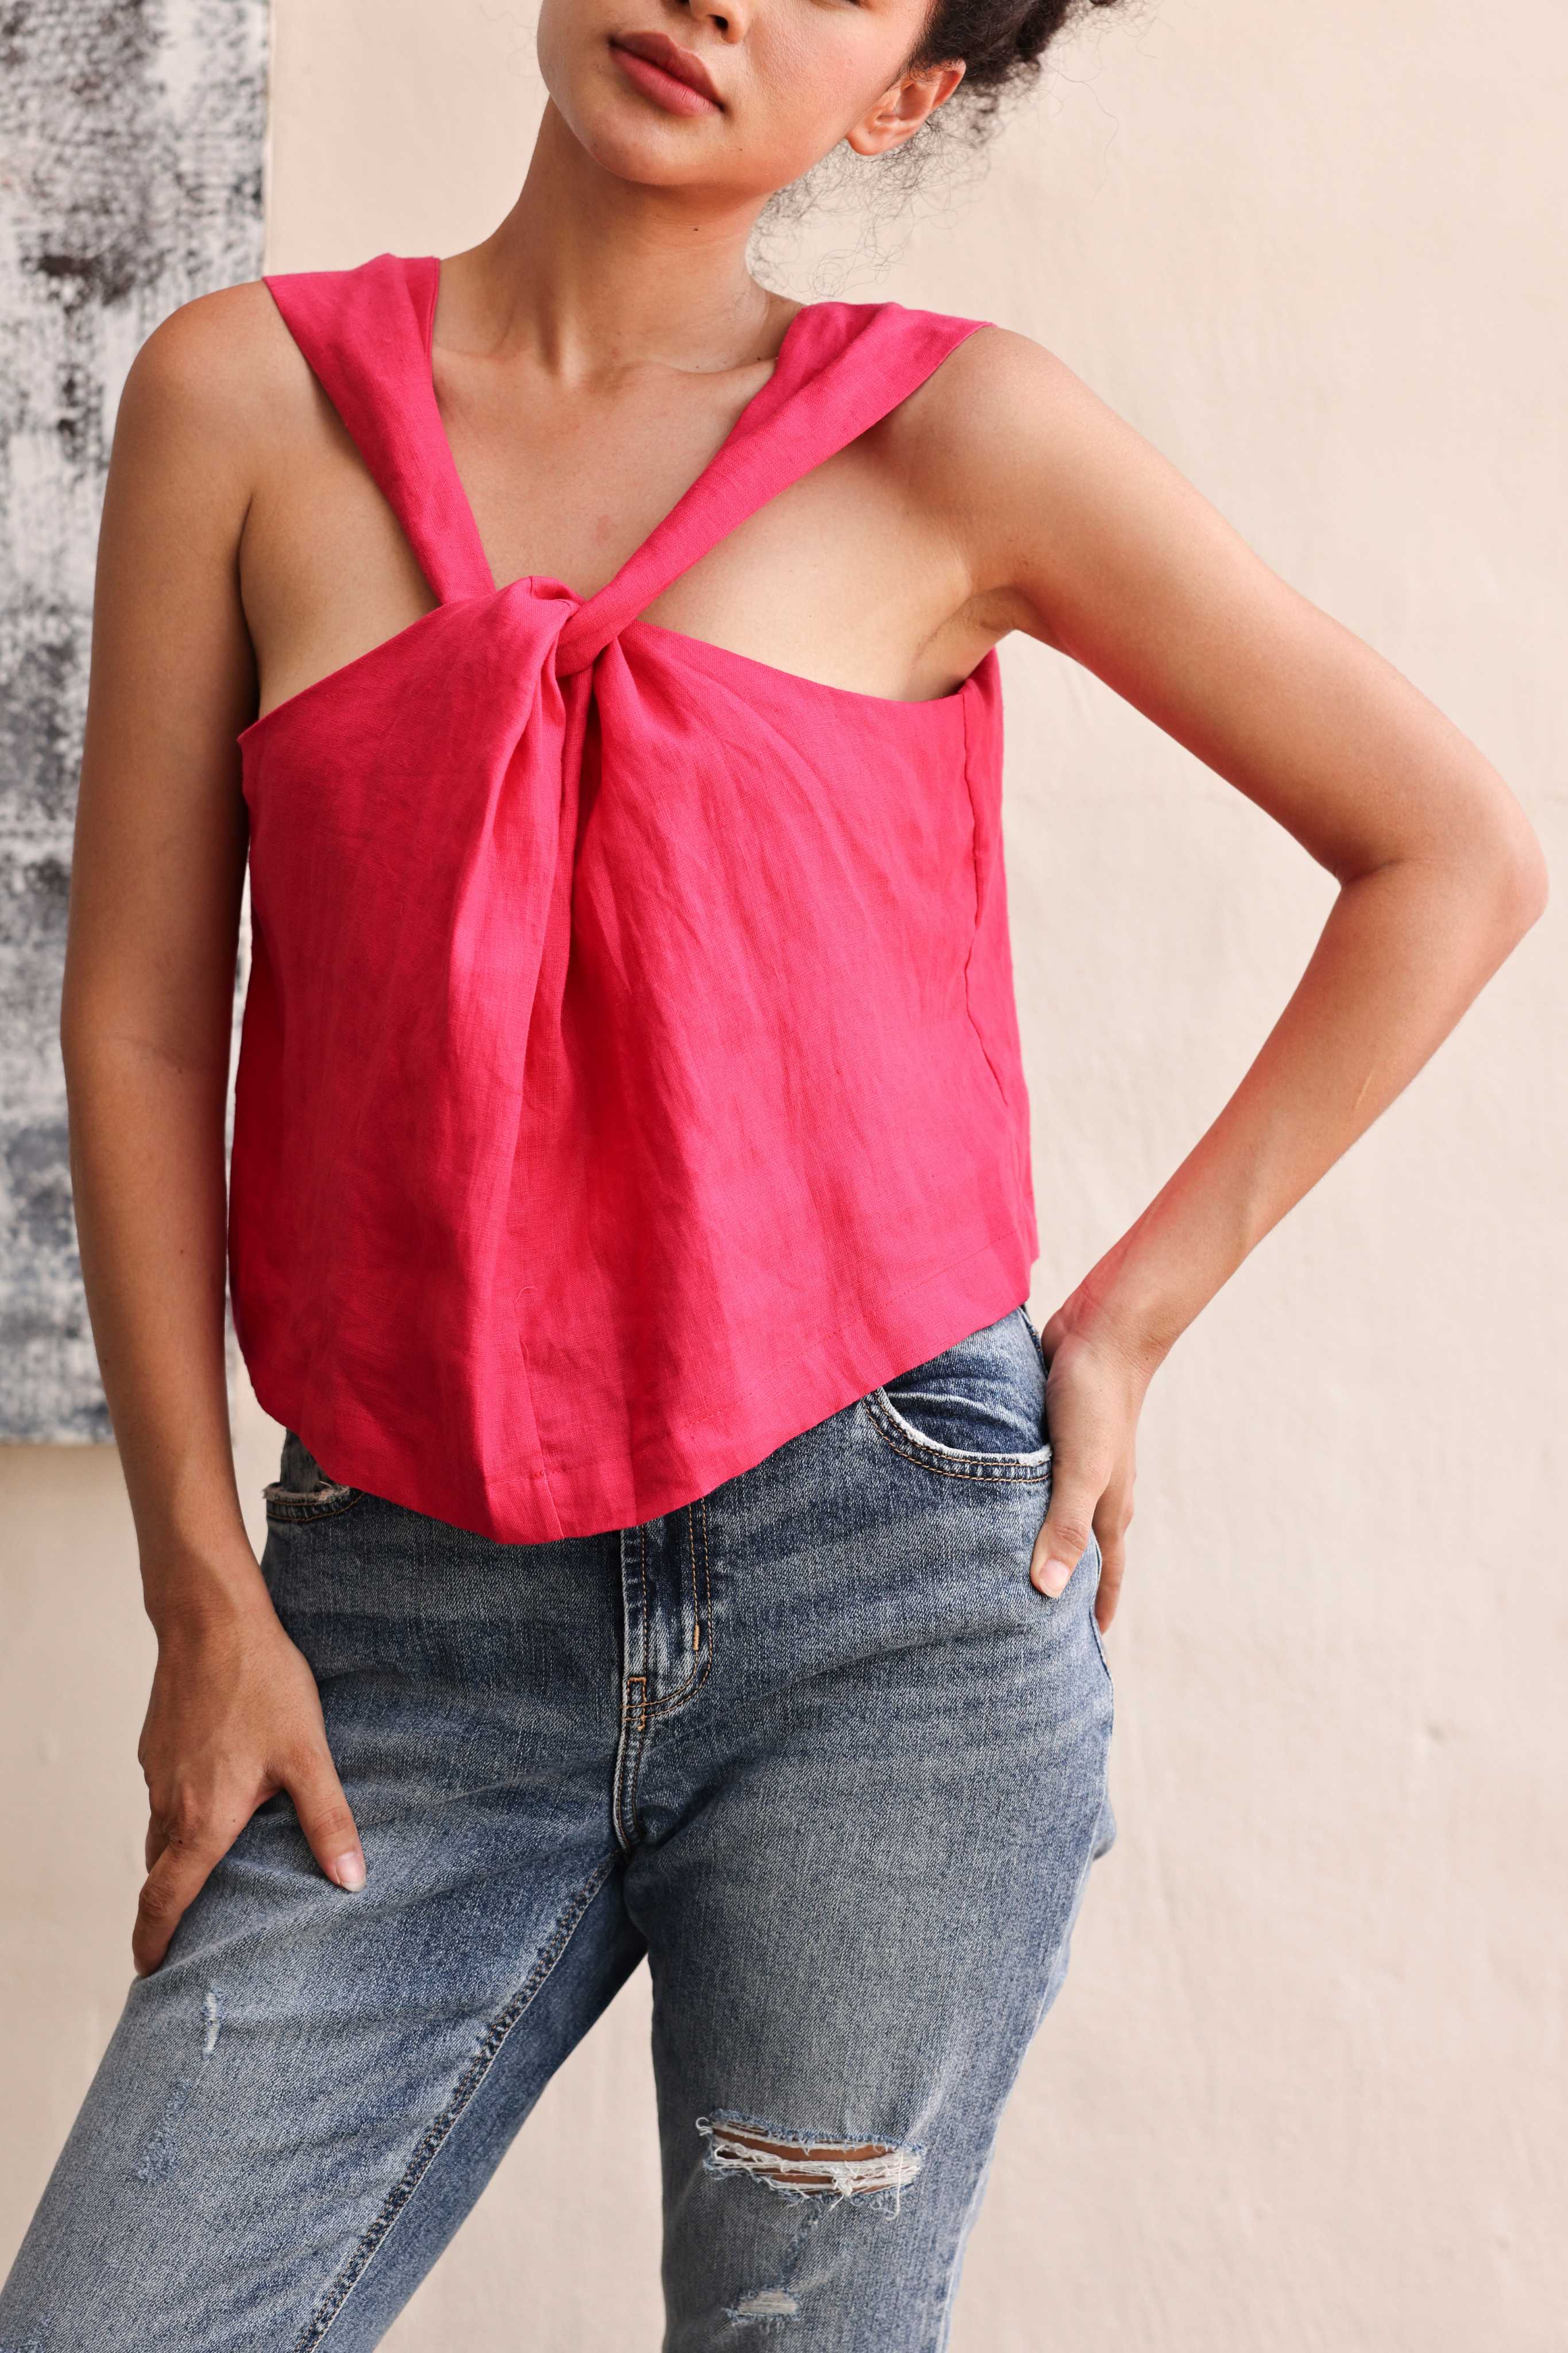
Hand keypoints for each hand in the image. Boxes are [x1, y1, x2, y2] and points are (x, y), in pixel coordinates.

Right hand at [133, 1580, 364, 1975]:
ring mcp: (158, 1771)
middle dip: (168, 1908)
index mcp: (203, 1818)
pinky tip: (214, 1800)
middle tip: (188, 1933)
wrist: (211, 1620)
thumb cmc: (261, 1684)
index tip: (149, 1969)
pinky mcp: (157, 1745)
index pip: (166, 1899)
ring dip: (175, 1859)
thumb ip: (328, 1821)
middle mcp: (170, 1802)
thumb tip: (351, 1879)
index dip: (154, 1940)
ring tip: (206, 1874)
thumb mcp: (308, 1755)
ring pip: (161, 1831)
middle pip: (160, 1871)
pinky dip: (179, 1814)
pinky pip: (164, 1795)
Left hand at [1028, 1303, 1159, 1629]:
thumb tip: (1047, 1592)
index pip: (1104, 1575)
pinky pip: (1036, 1482)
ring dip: (1042, 1543)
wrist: (1102, 1331)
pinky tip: (995, 1504)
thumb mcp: (1081, 1468)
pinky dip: (1022, 1502)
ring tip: (1011, 1571)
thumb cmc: (1095, 1400)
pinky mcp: (1052, 1437)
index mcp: (1108, 1507)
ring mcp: (1075, 1463)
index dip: (1095, 1612)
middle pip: (1083, 1551)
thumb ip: (1064, 1526)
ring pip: (1057, 1517)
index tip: (1086, 1652)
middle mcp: (1095, 1491)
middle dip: (1067, 1587)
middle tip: (1039, 1622)